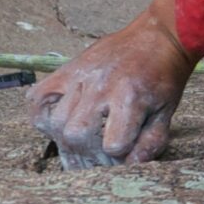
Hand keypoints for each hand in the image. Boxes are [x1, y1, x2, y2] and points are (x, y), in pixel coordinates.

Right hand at [26, 0, 195, 167]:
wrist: (158, 37)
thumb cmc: (163, 78)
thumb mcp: (166, 111)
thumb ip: (150, 142)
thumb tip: (130, 166)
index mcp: (129, 97)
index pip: (113, 145)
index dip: (118, 157)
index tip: (122, 156)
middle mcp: (100, 86)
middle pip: (76, 135)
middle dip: (87, 155)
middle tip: (97, 157)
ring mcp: (79, 76)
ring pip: (55, 121)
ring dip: (65, 139)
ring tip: (81, 143)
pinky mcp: (67, 69)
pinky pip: (37, 97)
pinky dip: (41, 115)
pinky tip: (57, 123)